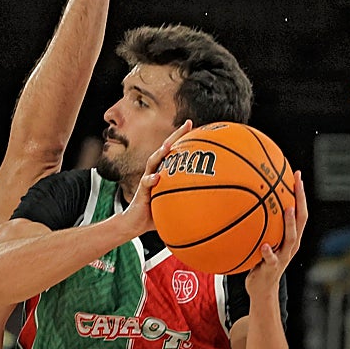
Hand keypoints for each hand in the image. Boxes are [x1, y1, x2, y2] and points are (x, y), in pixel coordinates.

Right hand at [122, 121, 193, 235]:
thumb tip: (214, 203)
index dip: (183, 138)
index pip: (174, 151)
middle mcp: (155, 172)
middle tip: (187, 124)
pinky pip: (145, 183)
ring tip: (168, 147)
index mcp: (164, 173)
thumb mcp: (175, 205)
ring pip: (152, 162)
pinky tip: (157, 177)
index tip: (194, 125)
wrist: (135, 224)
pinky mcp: (141, 192)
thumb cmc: (156, 214)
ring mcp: (147, 180)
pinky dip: (151, 180)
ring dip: (160, 153)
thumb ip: (190, 201)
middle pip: (164, 149)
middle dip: (176, 136)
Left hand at [246, 172, 307, 295]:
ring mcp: (283, 256)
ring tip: (286, 209)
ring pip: (291, 238)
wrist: (261, 288)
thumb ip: (258, 224)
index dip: (300, 193)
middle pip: (300, 219)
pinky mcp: (272, 268)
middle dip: (300, 199)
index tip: (296, 174)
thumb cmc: (259, 260)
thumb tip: (243, 202)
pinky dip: (268, 252)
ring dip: (289, 223)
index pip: (299, 210)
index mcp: (290, 236)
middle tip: (296, 182)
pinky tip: (264, 245)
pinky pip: (272, 259)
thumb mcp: (261, 240)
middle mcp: (291, 244)